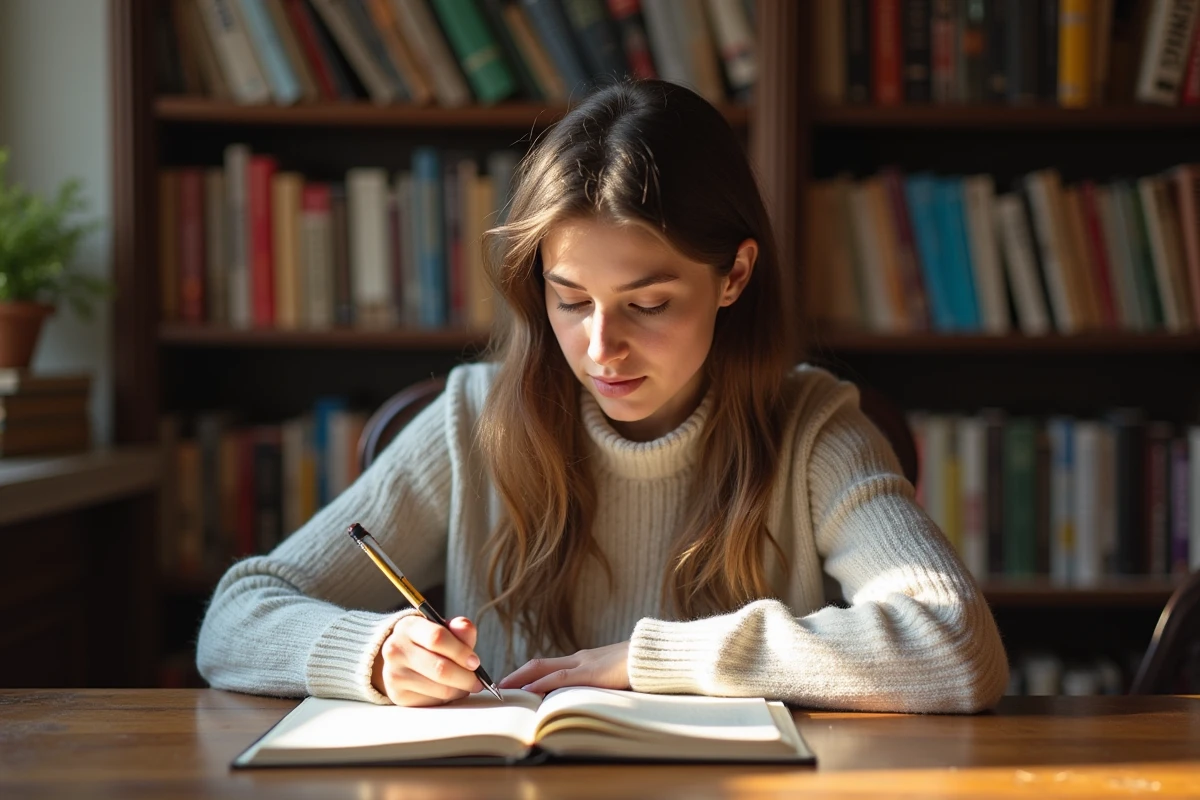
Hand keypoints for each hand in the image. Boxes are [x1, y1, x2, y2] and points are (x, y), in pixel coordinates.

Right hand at [372, 615, 482, 706]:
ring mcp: (395, 674)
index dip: (461, 652)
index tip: (475, 662)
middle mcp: (396, 650)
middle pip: (440, 669)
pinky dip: (446, 699)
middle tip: (477, 682)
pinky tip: (447, 690)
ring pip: (440, 689)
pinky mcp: (398, 695)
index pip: (437, 638)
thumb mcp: (442, 629)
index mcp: (409, 627)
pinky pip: (433, 702)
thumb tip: (467, 630)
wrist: (398, 658)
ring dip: (459, 691)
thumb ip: (459, 628)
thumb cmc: (426, 643)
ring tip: (464, 685)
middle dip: (466, 678)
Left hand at [499, 641, 629, 694]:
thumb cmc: (639, 668)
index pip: (548, 665)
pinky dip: (541, 684)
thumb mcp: (613, 677)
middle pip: (539, 664)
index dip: (527, 674)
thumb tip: (580, 699)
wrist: (657, 656)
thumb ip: (596, 684)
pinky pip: (561, 677)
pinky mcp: (592, 672)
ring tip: (503, 690)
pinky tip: (528, 691)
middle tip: (496, 686)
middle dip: (516, 675)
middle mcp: (579, 659)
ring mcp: (584, 663)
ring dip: (521, 679)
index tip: (510, 683)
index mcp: (584, 661)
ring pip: (544, 669)